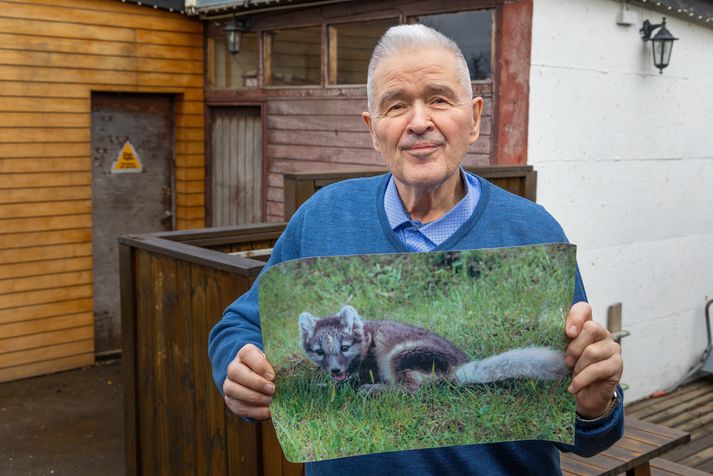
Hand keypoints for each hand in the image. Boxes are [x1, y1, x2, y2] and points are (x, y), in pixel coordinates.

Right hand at [223, 343, 275, 419]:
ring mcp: (229, 384)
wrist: (262, 385)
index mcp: (246, 354)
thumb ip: (282, 363)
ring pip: (231, 389)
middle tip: (272, 389)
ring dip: (253, 397)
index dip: (259, 365)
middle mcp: (234, 367)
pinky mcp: (231, 400)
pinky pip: (237, 406)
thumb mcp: (276, 364)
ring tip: (269, 401)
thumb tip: (294, 362)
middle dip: (255, 382)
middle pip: (236, 371)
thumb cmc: (272, 371)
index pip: (247, 353)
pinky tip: (267, 411)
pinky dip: (254, 410)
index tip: (273, 376)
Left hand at [564, 302, 622, 418]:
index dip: (576, 316)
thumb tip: (543, 335)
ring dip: (578, 366)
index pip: (584, 308)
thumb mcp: (563, 353)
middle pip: (591, 328)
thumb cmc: (572, 370)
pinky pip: (597, 370)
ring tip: (572, 374)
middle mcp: (602, 334)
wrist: (586, 396)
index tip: (568, 333)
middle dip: (574, 347)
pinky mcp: (617, 365)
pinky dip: (581, 379)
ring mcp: (612, 349)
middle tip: (566, 361)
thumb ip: (559, 341)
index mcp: (587, 326)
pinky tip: (574, 387)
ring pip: (592, 351)